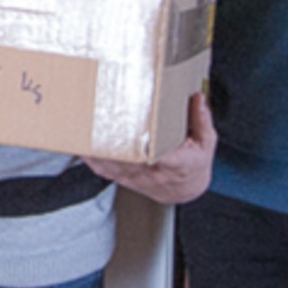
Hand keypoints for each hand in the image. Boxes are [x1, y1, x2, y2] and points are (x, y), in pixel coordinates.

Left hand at [86, 92, 216, 204]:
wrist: (185, 189)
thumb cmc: (194, 165)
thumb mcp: (206, 143)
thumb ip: (202, 120)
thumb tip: (198, 98)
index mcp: (176, 163)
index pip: (160, 155)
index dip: (147, 145)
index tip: (137, 129)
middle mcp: (152, 173)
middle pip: (128, 156)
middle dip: (114, 137)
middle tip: (100, 115)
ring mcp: (136, 177)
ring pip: (112, 163)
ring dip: (97, 146)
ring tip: (84, 125)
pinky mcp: (124, 178)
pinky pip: (104, 170)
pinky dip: (91, 158)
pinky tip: (81, 144)